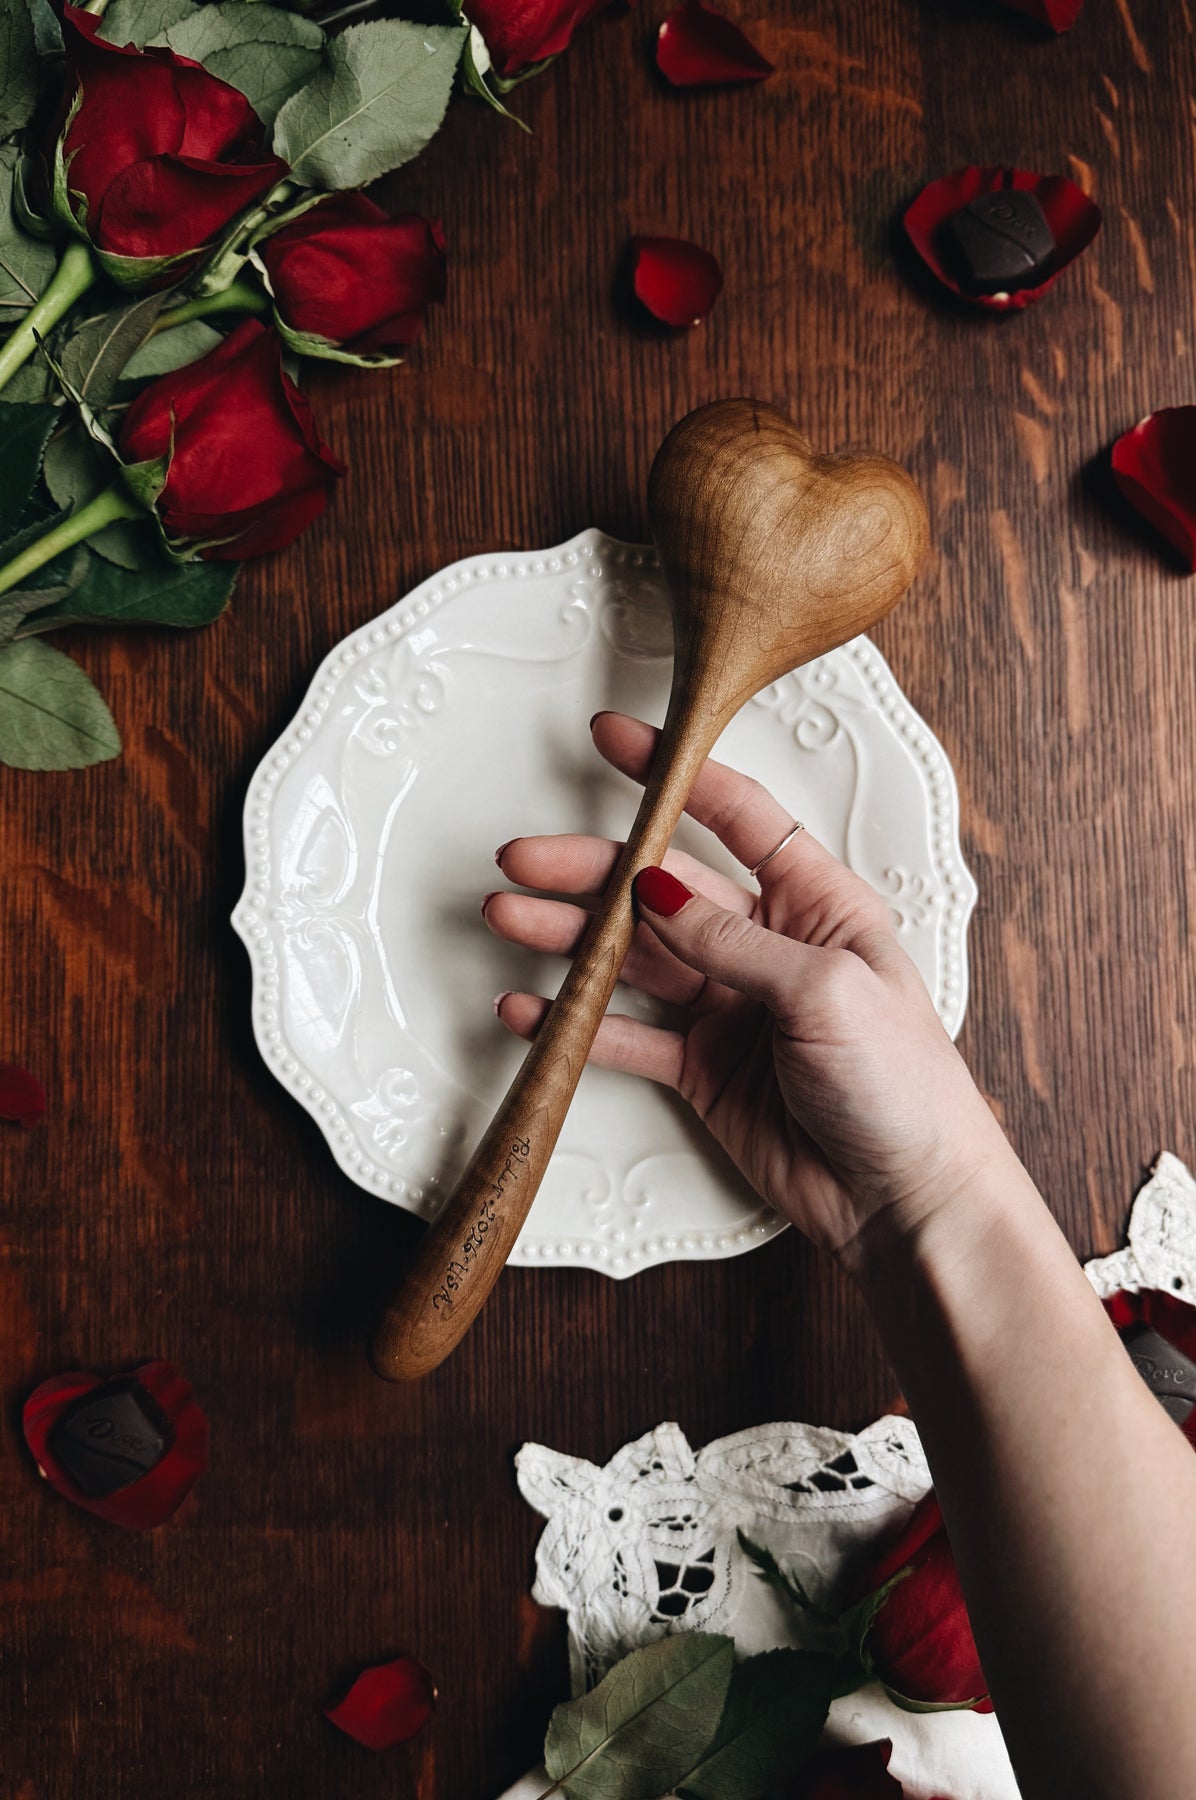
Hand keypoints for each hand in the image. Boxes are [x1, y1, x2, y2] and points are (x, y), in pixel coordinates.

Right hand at [484, 711, 1006, 1266]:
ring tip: (509, 920)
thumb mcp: (824, 990)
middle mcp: (767, 945)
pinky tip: (532, 1012)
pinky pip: (628, 1035)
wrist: (906, 1201)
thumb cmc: (904, 1087)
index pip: (736, 815)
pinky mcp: (703, 1069)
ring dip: (570, 940)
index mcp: (816, 904)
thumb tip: (657, 892)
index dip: (674, 775)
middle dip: (589, 870)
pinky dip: (576, 1023)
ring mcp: (730, 1007)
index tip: (614, 741)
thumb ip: (733, 941)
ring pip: (633, 958)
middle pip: (661, 888)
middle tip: (524, 861)